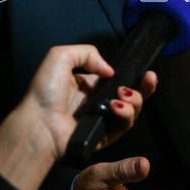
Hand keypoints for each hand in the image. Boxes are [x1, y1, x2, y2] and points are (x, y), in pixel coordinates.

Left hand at [0, 44, 157, 189]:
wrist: (39, 122)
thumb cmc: (45, 91)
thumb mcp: (61, 56)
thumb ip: (88, 53)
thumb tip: (110, 71)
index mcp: (89, 85)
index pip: (118, 79)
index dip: (132, 75)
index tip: (143, 70)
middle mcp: (99, 102)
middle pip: (132, 95)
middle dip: (145, 87)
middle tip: (150, 78)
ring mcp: (103, 120)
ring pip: (132, 110)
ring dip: (135, 99)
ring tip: (123, 94)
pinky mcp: (105, 136)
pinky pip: (124, 126)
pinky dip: (125, 114)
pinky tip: (117, 105)